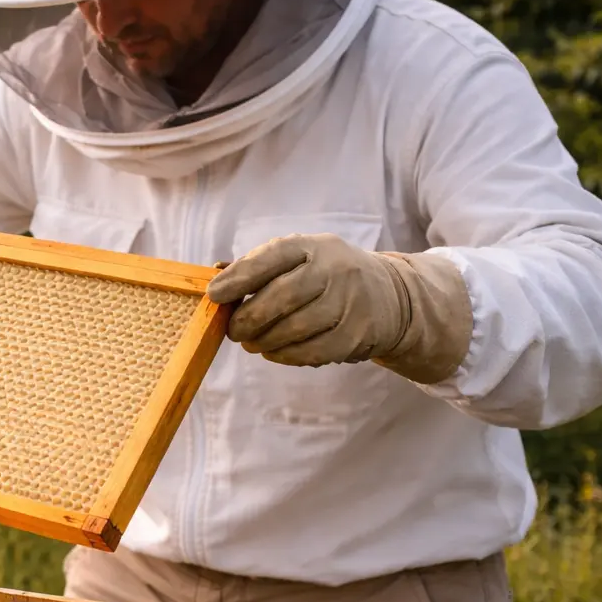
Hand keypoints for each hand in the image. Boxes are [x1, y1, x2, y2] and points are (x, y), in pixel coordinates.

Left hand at [206, 233, 471, 383]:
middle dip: (249, 318)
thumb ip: (258, 267)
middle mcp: (334, 269)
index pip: (273, 256)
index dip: (240, 276)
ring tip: (252, 342)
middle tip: (234, 330)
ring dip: (265, 340)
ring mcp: (350, 302)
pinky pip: (313, 351)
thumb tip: (214, 280)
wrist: (387, 295)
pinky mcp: (357, 334)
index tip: (214, 294)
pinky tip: (274, 351)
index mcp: (312, 246)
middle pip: (283, 297)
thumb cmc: (323, 276)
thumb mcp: (298, 258)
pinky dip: (286, 355)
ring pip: (297, 328)